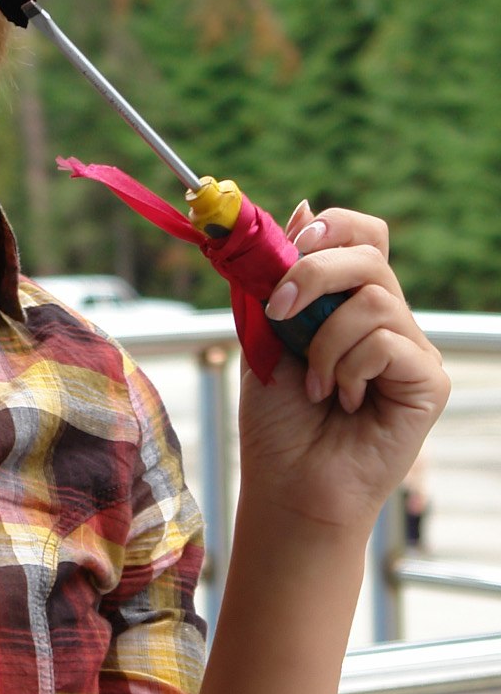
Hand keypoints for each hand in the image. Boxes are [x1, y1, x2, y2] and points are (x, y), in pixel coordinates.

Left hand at [238, 202, 448, 533]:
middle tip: (279, 311)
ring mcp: (412, 350)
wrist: (288, 487)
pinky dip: (350, 368)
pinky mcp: (428, 382)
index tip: (288, 248)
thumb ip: (278, 280)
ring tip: (314, 386)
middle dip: (312, 272)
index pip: (362, 235)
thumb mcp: (265, 339)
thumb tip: (300, 205)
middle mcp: (388, 321)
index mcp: (349, 305)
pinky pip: (387, 341)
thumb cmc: (277, 423)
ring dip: (324, 342)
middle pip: (368, 253)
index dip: (330, 227)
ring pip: (373, 298)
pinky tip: (344, 401)